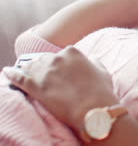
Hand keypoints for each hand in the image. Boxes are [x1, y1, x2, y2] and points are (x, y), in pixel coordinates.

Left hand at [3, 46, 117, 132]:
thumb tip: (93, 57)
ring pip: (31, 66)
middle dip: (48, 67)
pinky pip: (18, 77)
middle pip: (46, 59)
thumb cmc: (100, 92)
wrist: (92, 110)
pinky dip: (12, 74)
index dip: (64, 65)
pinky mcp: (34, 86)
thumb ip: (95, 62)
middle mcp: (56, 58)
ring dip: (31, 70)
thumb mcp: (103, 72)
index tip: (66, 72)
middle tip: (52, 79)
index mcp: (73, 52)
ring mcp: (44, 72)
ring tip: (33, 77)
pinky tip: (7, 72)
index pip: (64, 54)